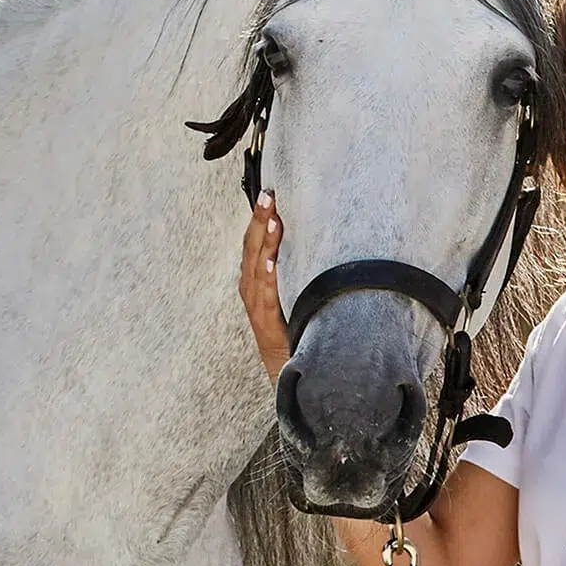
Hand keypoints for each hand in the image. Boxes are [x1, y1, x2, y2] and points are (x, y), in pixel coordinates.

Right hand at [238, 190, 289, 384]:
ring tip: (270, 216)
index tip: (268, 193)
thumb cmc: (292, 331)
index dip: (259, 217)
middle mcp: (252, 290)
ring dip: (263, 241)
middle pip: (252, 248)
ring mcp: (257, 307)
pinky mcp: (266, 323)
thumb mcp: (292, 295)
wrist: (286, 372)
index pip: (254, 242)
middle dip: (259, 219)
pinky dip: (266, 277)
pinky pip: (266, 296)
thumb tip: (313, 243)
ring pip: (257, 267)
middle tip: (268, 194)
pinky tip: (270, 262)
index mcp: (256, 281)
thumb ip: (295, 272)